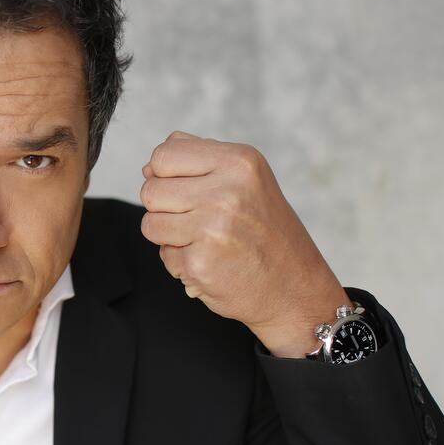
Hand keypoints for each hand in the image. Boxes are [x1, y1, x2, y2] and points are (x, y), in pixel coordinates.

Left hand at [138, 131, 349, 357]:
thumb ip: (197, 160)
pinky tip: (212, 262)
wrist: (295, 289)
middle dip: (164, 208)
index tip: (185, 190)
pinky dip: (181, 262)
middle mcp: (227, 192)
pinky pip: (164, 254)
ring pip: (150, 223)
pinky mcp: (201, 263)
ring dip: (169, 236)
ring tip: (204, 241)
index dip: (163, 175)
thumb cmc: (265, 231)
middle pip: (150, 190)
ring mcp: (213, 228)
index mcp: (238, 162)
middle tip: (199, 221)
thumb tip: (148, 168)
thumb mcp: (245, 179)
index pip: (163, 155)